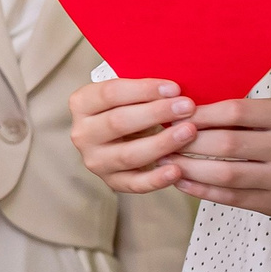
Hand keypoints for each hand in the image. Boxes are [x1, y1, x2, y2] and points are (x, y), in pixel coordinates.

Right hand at [68, 79, 197, 192]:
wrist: (118, 138)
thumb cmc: (128, 109)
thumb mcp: (127, 94)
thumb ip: (144, 90)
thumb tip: (175, 87)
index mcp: (82, 104)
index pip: (110, 94)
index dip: (144, 90)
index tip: (173, 88)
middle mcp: (82, 134)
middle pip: (118, 122)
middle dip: (156, 113)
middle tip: (187, 107)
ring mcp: (95, 160)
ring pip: (128, 154)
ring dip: (161, 143)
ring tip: (189, 131)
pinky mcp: (111, 181)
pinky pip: (134, 183)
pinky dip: (156, 179)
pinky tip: (177, 170)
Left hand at [166, 100, 270, 215]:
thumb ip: (239, 113)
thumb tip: (180, 111)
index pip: (235, 112)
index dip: (199, 114)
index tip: (172, 115)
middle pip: (227, 144)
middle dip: (187, 142)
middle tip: (161, 139)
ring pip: (226, 174)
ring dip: (188, 168)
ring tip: (164, 160)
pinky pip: (230, 197)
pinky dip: (200, 189)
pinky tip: (179, 180)